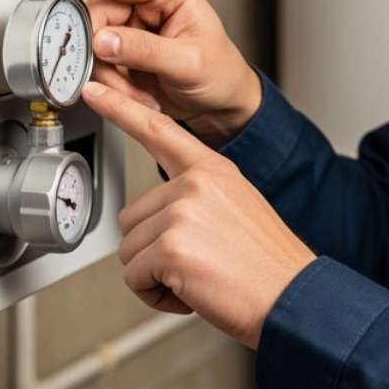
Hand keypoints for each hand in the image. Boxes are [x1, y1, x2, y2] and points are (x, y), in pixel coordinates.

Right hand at [46, 0, 261, 145]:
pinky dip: (113, 83)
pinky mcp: (124, 50)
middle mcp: (149, 4)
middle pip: (99, 14)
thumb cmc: (220, 74)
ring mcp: (133, 27)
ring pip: (94, 43)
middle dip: (103, 52)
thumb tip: (104, 40)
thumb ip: (145, 50)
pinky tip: (136, 92)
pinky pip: (100, 63)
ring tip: (138, 90)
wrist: (222, 104)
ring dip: (110, 73)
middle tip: (115, 75)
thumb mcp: (188, 62)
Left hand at [85, 80, 314, 348]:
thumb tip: (159, 218)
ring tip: (199, 279)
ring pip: (130, 251)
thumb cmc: (268, 266)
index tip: (95, 90)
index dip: (121, 109)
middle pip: (133, 218)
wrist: (293, 298)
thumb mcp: (239, 209)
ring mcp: (182, 212)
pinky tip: (192, 294)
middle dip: (154, 251)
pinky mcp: (170, 247)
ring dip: (155, 275)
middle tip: (198, 264)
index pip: (159, 129)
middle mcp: (196, 184)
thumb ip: (198, 199)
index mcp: (214, 169)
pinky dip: (156, 296)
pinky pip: (134, 278)